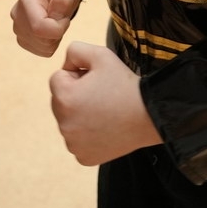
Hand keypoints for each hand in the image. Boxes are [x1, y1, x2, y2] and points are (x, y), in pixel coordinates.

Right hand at [10, 0, 82, 56]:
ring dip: (55, 38)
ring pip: (42, 47)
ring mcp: (17, 29)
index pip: (38, 27)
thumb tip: (55, 13)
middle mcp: (17, 15)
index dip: (58, 27)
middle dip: (57, 32)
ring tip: (56, 22)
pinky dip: (52, 44)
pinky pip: (43, 52)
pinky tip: (52, 30)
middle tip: (61, 18)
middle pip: (40, 39)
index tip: (65, 18)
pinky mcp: (23, 40)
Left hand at [50, 42, 161, 165]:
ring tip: (105, 110)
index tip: (95, 79)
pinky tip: (105, 127)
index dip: (77, 74)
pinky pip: (78, 140)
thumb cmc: (124, 84)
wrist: (149, 115)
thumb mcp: (101, 54)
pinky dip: (88, 134)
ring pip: (69, 121)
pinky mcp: (84, 157)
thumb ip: (75, 49)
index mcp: (64, 98)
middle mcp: (64, 124)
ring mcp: (73, 144)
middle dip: (75, 94)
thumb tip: (66, 64)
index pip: (57, 78)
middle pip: (60, 101)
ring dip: (80, 114)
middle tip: (101, 94)